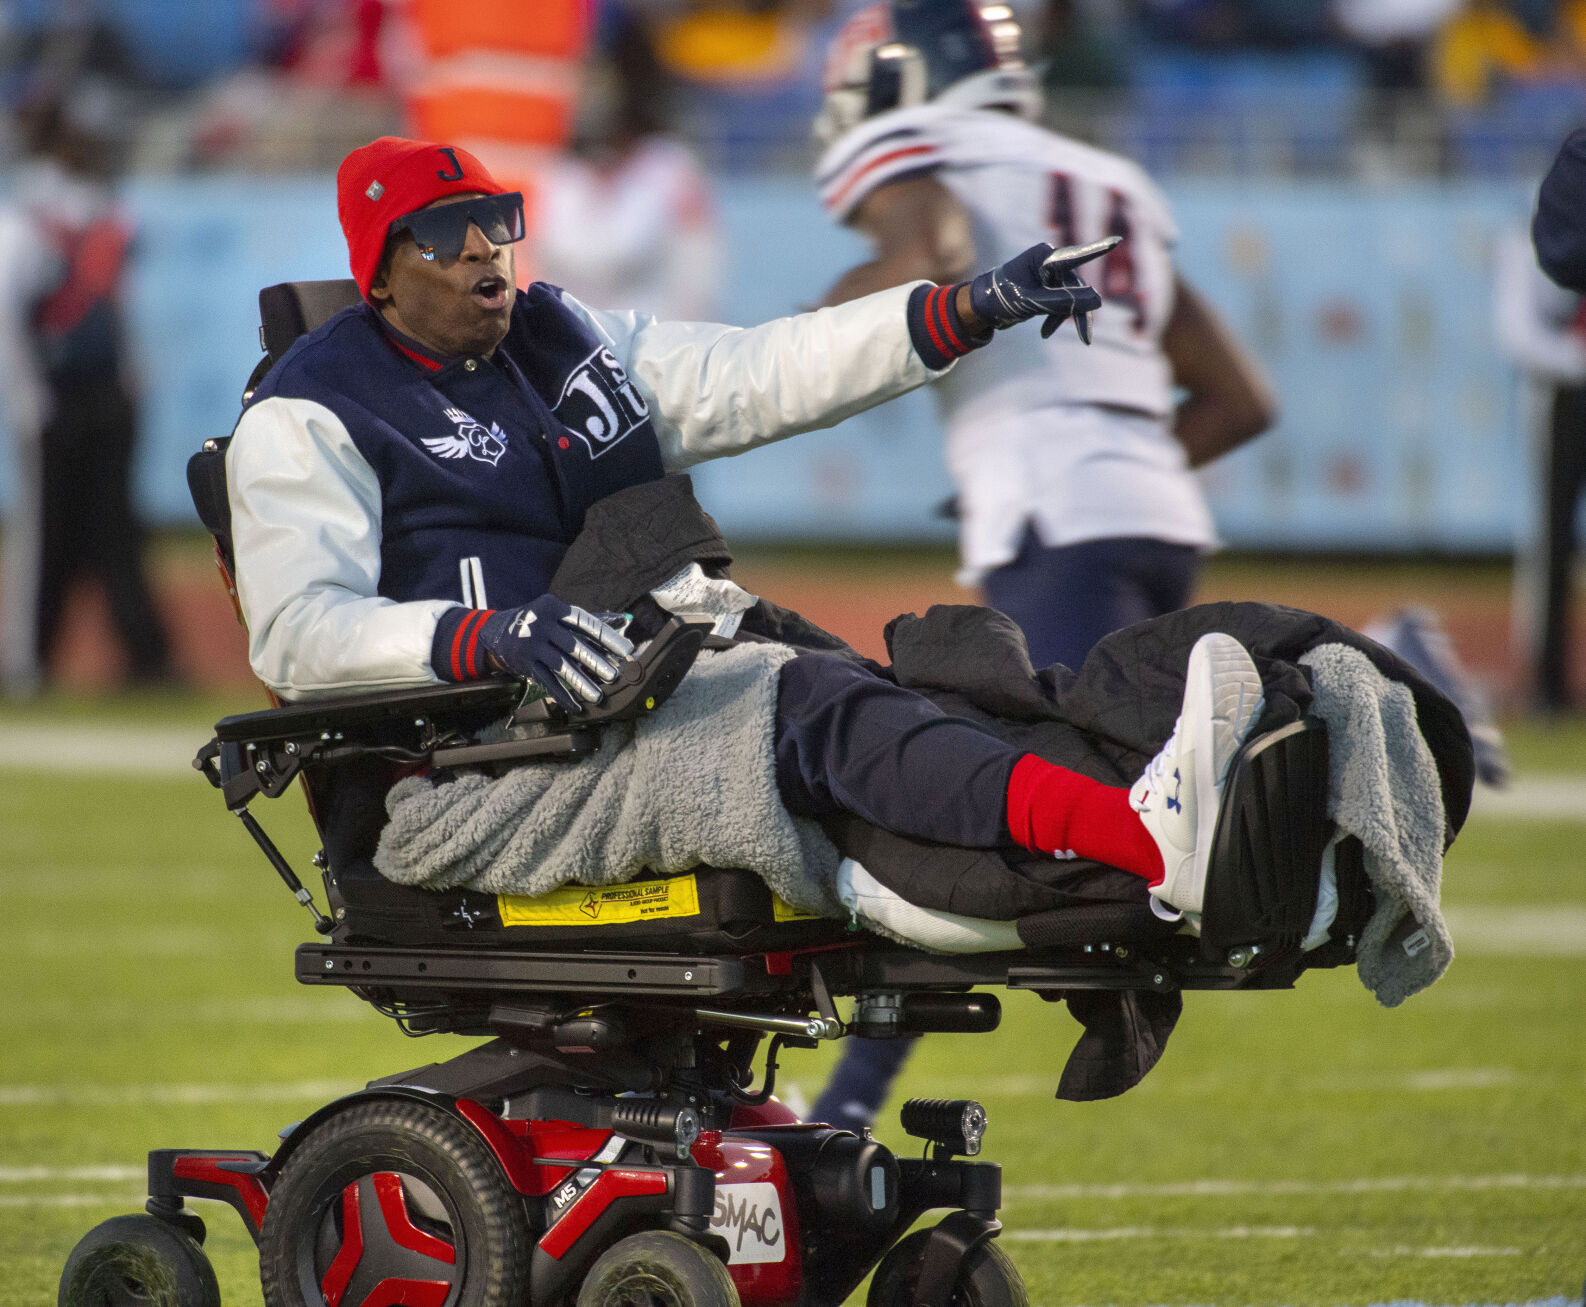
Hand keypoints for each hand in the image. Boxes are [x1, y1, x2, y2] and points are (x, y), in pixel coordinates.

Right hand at [478, 595, 634, 712]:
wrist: (496, 630)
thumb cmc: (539, 620)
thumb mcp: (558, 612)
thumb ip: (589, 619)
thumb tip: (623, 621)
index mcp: (553, 607)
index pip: (585, 622)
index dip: (607, 637)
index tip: (626, 650)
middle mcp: (540, 624)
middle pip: (573, 645)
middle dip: (595, 662)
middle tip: (614, 675)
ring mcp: (531, 644)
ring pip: (560, 666)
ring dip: (581, 683)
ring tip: (598, 696)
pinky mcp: (524, 663)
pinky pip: (546, 681)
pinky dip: (562, 695)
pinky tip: (575, 706)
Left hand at [966, 236, 1117, 341]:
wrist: (981, 308)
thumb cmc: (1000, 298)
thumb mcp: (1030, 303)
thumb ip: (1062, 302)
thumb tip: (1097, 300)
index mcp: (1044, 257)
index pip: (1076, 257)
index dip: (1098, 250)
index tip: (1117, 240)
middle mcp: (1049, 262)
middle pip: (1077, 286)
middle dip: (1077, 311)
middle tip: (1086, 338)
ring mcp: (1049, 275)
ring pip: (1071, 298)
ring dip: (1064, 317)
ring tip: (1046, 334)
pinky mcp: (1048, 288)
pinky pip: (1062, 303)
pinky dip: (1056, 318)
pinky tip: (1044, 333)